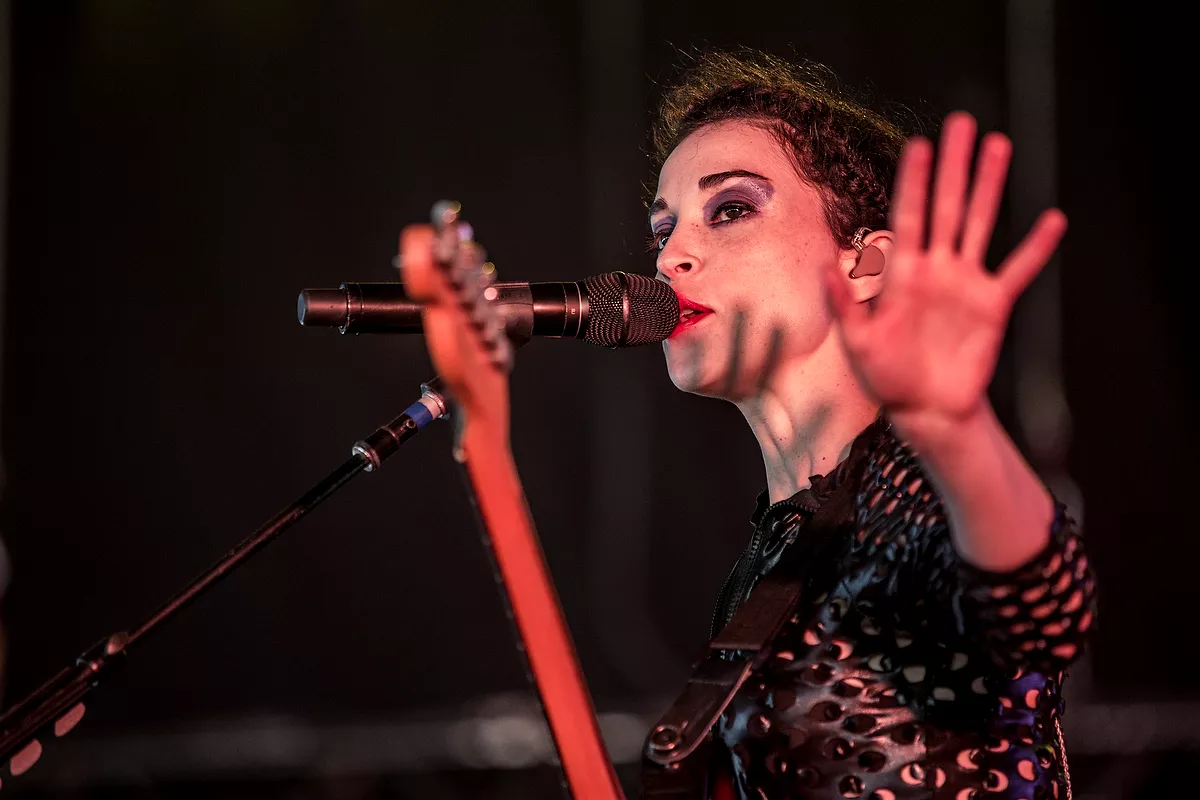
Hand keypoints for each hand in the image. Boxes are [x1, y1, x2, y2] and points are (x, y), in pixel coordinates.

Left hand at [825, 112, 1066, 442]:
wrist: (926, 410)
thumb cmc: (887, 378)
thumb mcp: (857, 343)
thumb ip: (844, 305)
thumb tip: (825, 269)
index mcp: (902, 274)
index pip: (909, 215)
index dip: (915, 181)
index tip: (919, 145)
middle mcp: (936, 269)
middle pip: (947, 206)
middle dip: (954, 165)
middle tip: (962, 123)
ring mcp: (966, 283)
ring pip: (980, 223)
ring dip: (990, 186)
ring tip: (998, 146)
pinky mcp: (993, 305)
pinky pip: (1018, 270)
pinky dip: (1036, 247)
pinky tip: (1051, 219)